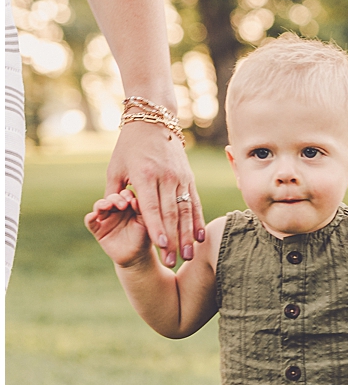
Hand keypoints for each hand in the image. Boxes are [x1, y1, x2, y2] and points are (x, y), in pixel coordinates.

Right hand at [84, 188, 151, 266]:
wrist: (137, 256)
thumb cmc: (144, 237)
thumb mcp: (145, 223)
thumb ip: (141, 211)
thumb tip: (135, 200)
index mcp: (128, 205)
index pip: (125, 194)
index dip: (127, 194)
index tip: (131, 200)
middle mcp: (116, 209)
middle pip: (112, 197)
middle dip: (116, 199)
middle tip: (123, 205)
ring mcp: (106, 218)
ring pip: (99, 206)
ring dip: (102, 204)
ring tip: (107, 206)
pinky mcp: (98, 230)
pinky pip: (90, 222)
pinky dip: (90, 218)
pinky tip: (93, 216)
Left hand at [105, 123, 204, 267]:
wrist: (153, 122)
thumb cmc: (129, 148)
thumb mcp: (115, 168)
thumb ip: (114, 193)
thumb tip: (112, 215)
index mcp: (145, 176)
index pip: (152, 208)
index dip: (157, 228)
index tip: (161, 248)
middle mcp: (165, 177)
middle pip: (170, 214)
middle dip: (173, 240)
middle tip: (173, 262)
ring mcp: (179, 178)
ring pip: (185, 211)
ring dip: (187, 235)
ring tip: (189, 255)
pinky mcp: (189, 178)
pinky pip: (194, 203)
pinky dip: (197, 221)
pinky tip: (199, 237)